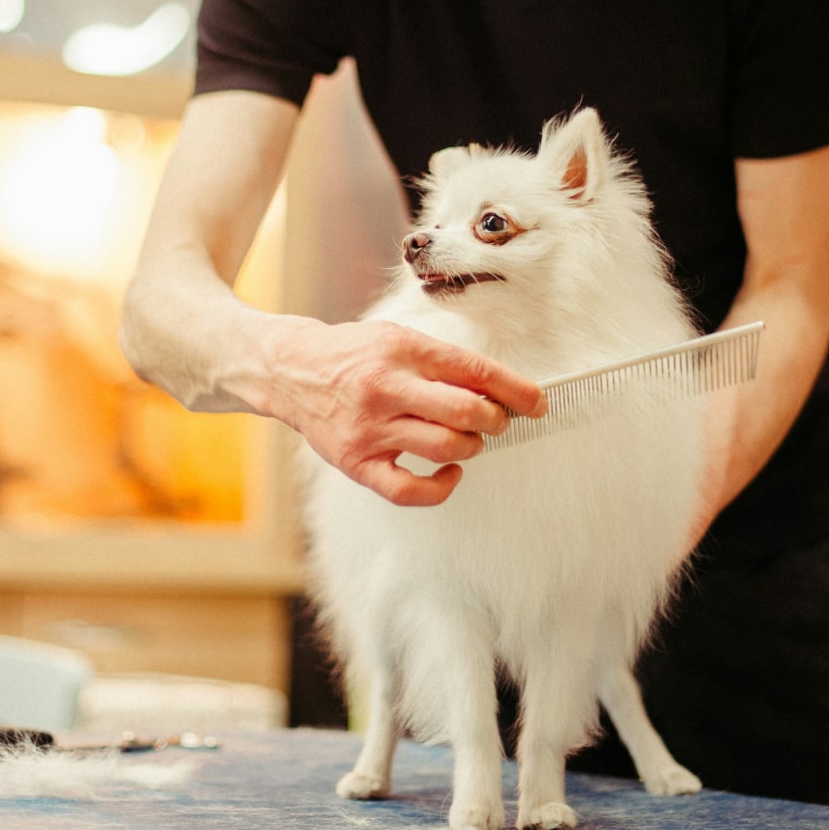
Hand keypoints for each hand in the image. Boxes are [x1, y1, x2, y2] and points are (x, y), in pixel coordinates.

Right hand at [262, 318, 545, 505]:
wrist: (291, 370)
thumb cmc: (354, 356)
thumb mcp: (398, 339)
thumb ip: (444, 362)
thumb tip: (500, 389)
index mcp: (401, 349)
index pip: (473, 370)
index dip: (515, 389)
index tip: (537, 402)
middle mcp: (385, 387)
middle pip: (464, 412)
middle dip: (495, 420)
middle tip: (497, 420)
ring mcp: (369, 428)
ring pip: (445, 448)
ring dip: (472, 447)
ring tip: (468, 439)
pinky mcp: (356, 462)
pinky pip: (409, 490)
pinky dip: (441, 487)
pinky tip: (449, 473)